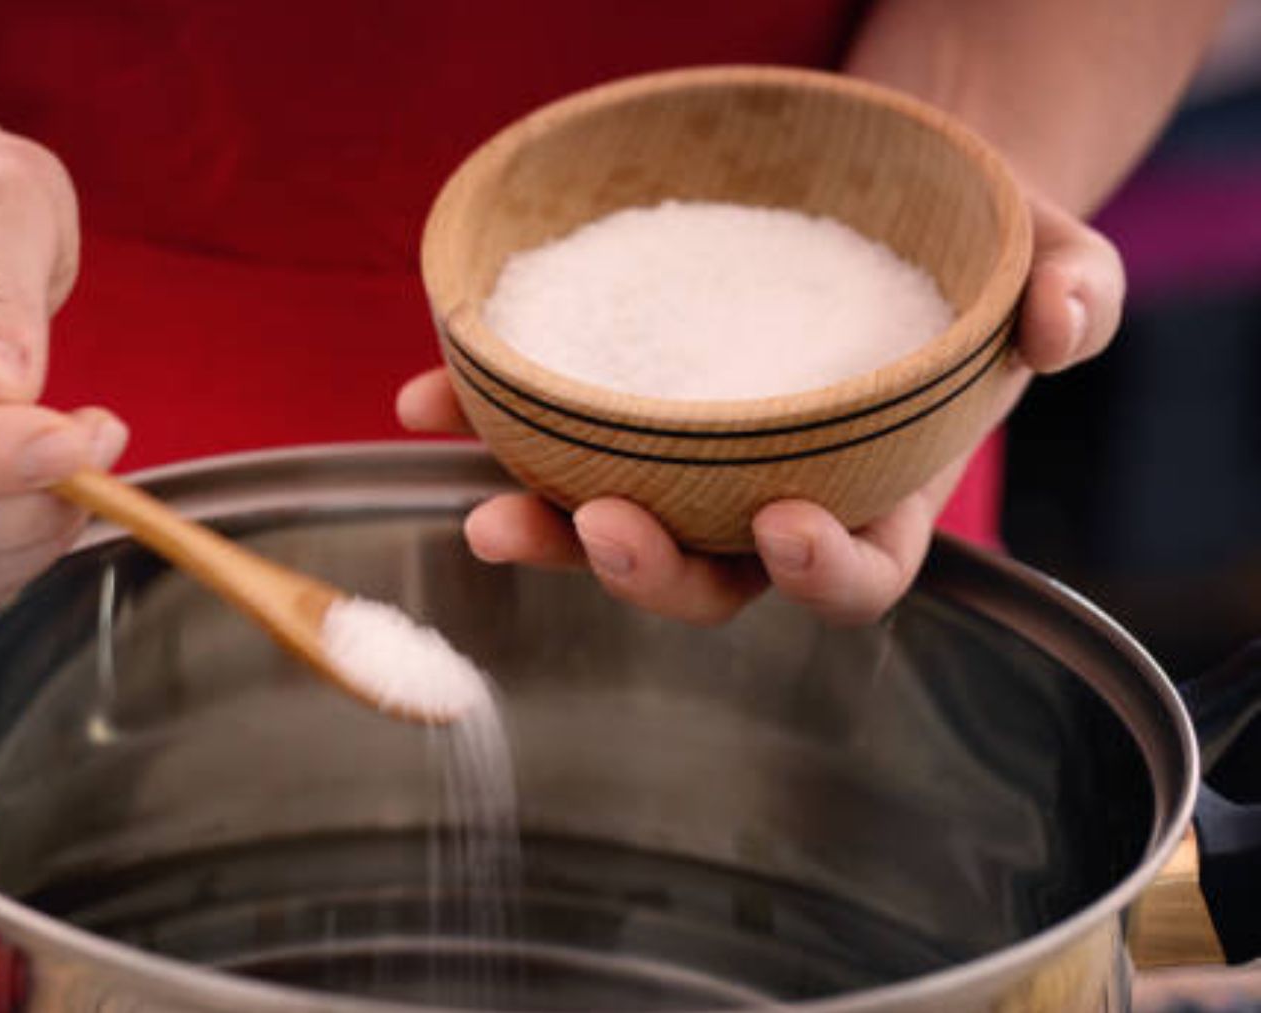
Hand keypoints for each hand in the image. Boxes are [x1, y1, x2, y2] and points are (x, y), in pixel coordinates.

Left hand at [398, 192, 1123, 625]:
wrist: (886, 198)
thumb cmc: (975, 249)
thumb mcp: (1052, 253)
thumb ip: (1074, 293)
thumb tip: (1058, 324)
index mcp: (879, 491)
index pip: (854, 577)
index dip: (818, 575)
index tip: (781, 527)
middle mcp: (772, 499)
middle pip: (708, 581)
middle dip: (650, 572)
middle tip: (600, 525)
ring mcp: (689, 464)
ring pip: (612, 530)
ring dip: (544, 530)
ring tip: (483, 502)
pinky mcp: (624, 413)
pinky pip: (550, 437)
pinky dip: (483, 425)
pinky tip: (424, 400)